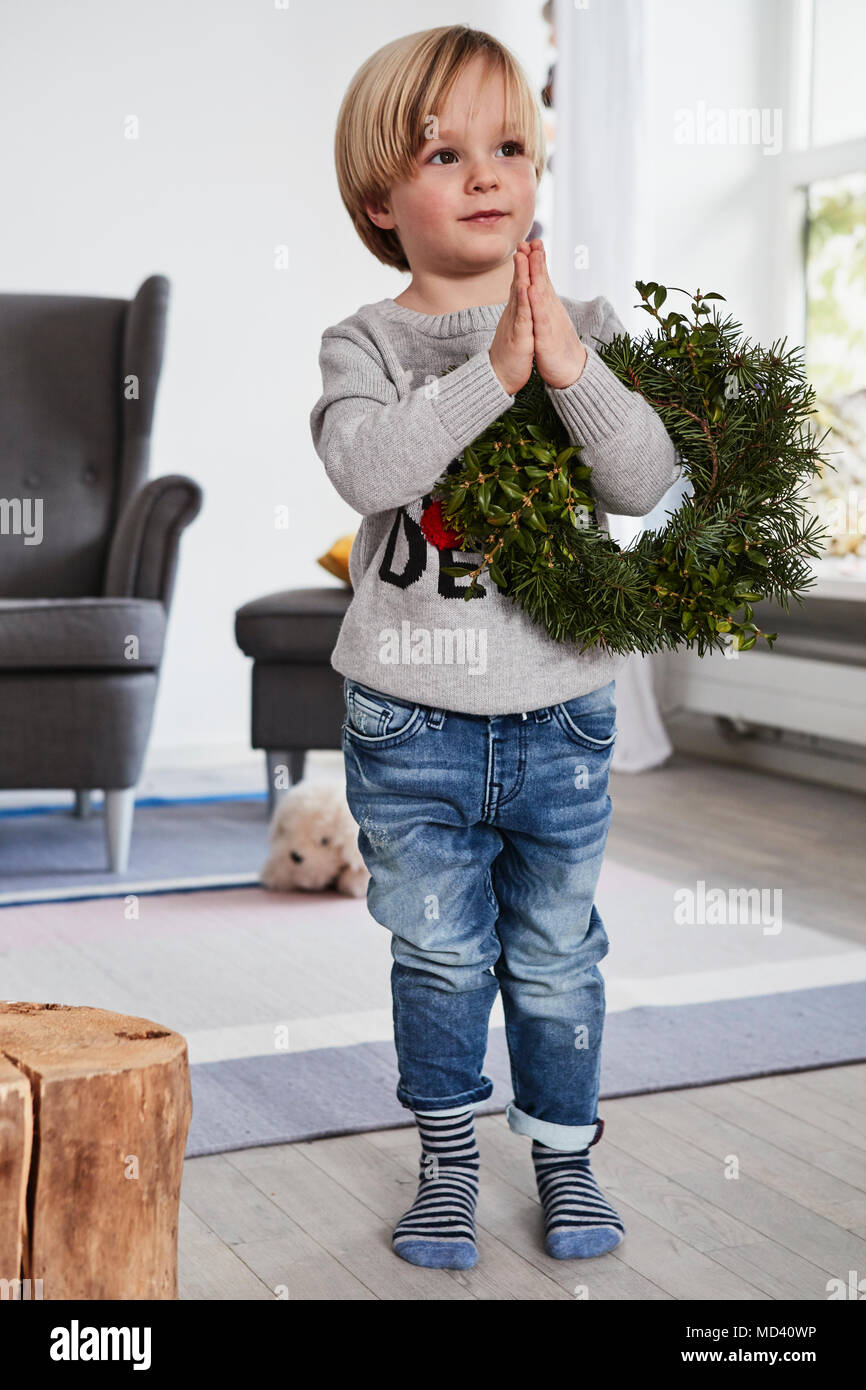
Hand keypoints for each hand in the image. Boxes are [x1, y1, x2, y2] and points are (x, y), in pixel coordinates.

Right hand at [488, 248, 533, 395]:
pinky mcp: (519, 336)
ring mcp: (515, 323)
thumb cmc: (510, 355)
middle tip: (526, 239)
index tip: (530, 245)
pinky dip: (523, 300)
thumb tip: (520, 298)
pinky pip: (522, 316)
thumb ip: (518, 312)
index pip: (521, 283)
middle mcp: (514, 313)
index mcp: (517, 312)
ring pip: (519, 295)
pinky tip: (525, 286)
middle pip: (518, 282)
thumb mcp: (516, 328)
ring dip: (521, 274)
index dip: (526, 264)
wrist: (500, 378)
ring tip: (522, 255)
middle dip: (523, 261)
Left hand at [523, 238, 587, 388]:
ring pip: (543, 294)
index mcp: (548, 308)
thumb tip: (539, 291)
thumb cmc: (556, 348)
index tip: (530, 242)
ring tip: (533, 255)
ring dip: (537, 273)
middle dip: (537, 260)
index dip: (536, 261)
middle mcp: (551, 311)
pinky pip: (541, 318)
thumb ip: (543, 306)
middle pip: (543, 281)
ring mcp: (550, 322)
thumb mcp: (547, 322)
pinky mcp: (547, 337)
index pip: (541, 280)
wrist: (569, 372)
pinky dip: (537, 303)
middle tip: (533, 238)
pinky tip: (532, 290)